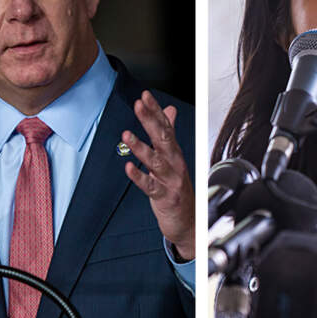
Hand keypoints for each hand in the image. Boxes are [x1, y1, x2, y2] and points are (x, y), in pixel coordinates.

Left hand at [122, 91, 193, 259]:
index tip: (144, 95)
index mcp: (174, 152)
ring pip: (156, 161)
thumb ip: (170, 133)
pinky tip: (129, 167)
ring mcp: (170, 180)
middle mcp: (174, 163)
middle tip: (139, 105)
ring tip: (127, 135)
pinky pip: (150, 186)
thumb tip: (169, 109)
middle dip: (150, 120)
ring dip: (141, 147)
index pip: (165, 126)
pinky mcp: (165, 197)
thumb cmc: (177, 188)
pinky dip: (139, 177)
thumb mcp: (173, 158)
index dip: (155, 110)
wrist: (190, 222)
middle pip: (163, 138)